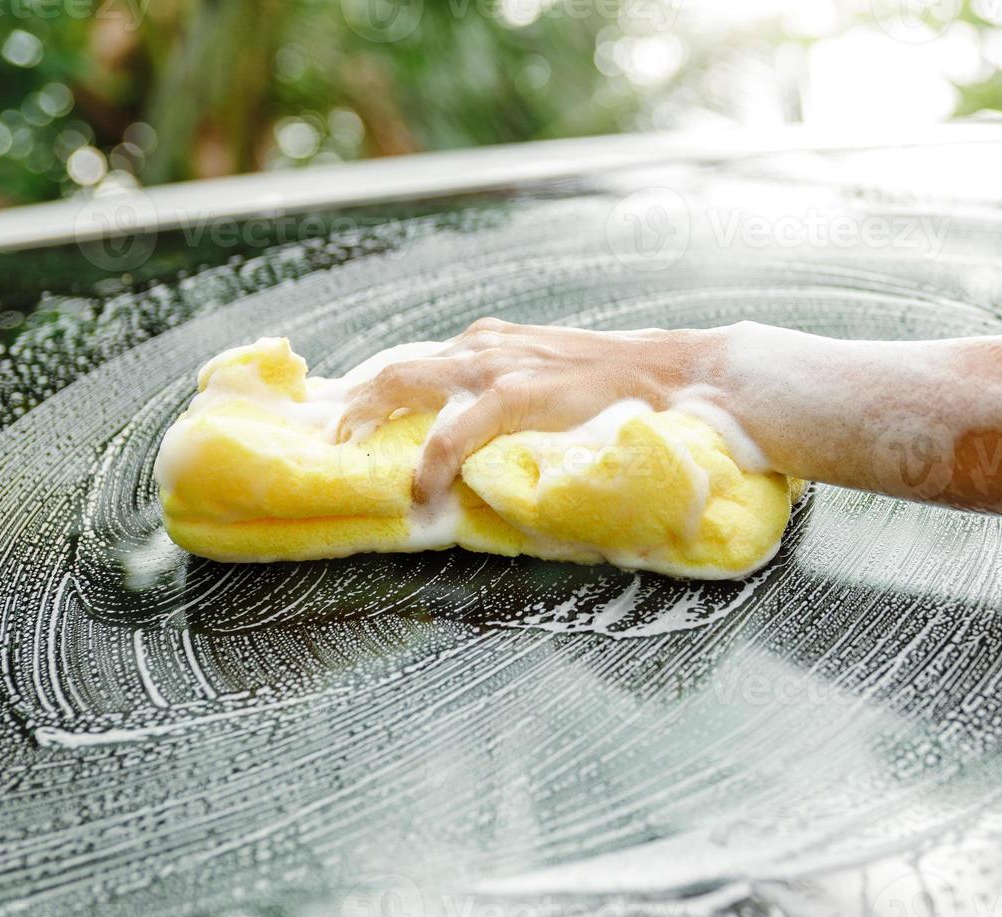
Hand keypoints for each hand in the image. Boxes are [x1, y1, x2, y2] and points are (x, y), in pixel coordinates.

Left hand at [334, 318, 708, 501]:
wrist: (669, 372)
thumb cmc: (616, 386)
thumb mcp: (550, 375)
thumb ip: (509, 390)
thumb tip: (477, 428)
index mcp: (490, 342)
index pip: (415, 360)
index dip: (373, 390)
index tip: (346, 418)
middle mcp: (483, 344)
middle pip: (394, 367)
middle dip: (353, 404)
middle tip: (331, 441)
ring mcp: (496, 365)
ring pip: (404, 383)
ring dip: (369, 419)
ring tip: (348, 454)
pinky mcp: (515, 394)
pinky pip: (450, 431)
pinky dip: (427, 461)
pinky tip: (419, 489)